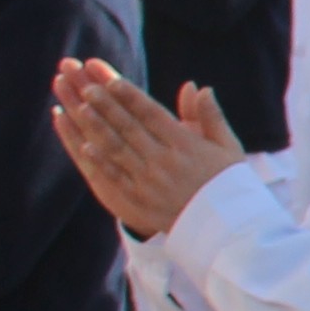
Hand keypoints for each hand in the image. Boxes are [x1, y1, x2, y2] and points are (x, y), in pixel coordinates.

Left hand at [49, 58, 247, 238]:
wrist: (228, 231)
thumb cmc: (229, 184)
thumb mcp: (228, 148)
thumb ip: (211, 116)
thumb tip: (198, 87)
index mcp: (186, 145)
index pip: (151, 113)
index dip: (130, 95)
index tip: (112, 79)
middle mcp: (165, 161)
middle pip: (129, 127)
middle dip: (106, 104)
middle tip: (86, 85)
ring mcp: (150, 182)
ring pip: (118, 149)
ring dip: (97, 127)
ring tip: (80, 107)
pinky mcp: (141, 201)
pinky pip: (116, 178)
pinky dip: (100, 161)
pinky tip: (86, 146)